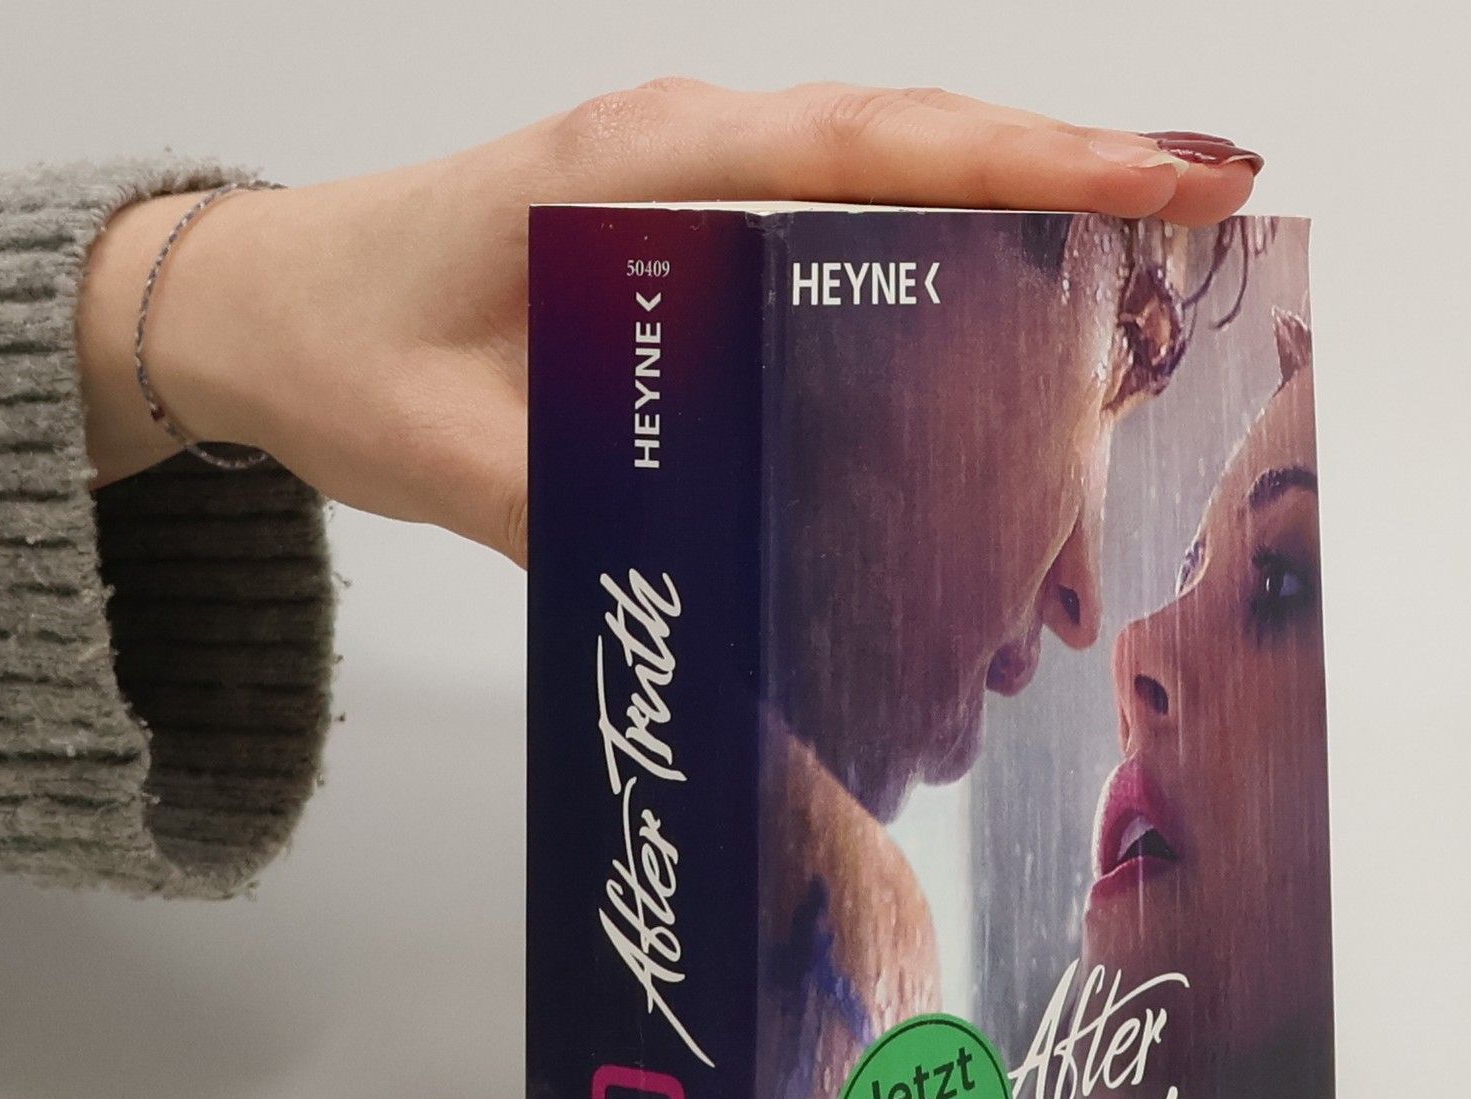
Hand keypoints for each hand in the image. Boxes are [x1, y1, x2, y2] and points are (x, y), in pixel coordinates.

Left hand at [76, 81, 1260, 563]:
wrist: (265, 311)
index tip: (1175, 176)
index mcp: (649, 167)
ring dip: (1011, 269)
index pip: (880, 149)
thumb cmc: (344, 344)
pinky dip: (933, 306)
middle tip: (1205, 245)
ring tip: (1119, 356)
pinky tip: (987, 388)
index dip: (1040, 160)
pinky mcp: (700, 244)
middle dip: (1071, 204)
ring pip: (896, 203)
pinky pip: (846, 249)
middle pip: (924, 156)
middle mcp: (694, 158)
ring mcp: (702, 193)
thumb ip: (590, 502)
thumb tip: (738, 577)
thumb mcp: (453, 447)